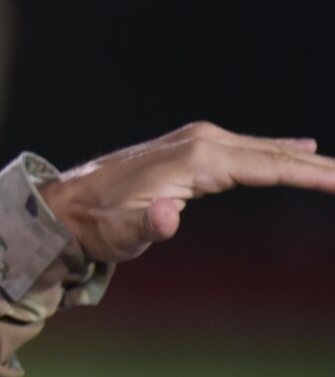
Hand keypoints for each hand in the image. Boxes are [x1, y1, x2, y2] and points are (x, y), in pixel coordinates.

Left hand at [41, 123, 334, 263]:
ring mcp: (197, 142)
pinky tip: (301, 149)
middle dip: (322, 166)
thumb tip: (170, 216)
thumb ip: (150, 226)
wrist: (66, 205)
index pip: (270, 166)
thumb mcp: (122, 234)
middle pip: (277, 154)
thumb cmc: (96, 225)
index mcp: (196, 159)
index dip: (313, 175)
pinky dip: (279, 154)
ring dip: (306, 159)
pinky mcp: (192, 149)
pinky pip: (249, 151)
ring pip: (266, 150)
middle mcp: (202, 142)